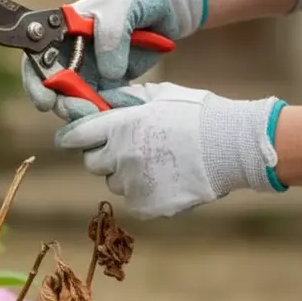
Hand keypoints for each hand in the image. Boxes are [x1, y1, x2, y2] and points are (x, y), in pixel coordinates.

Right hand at [24, 0, 206, 120]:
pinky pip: (101, 102)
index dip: (35, 80)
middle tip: (77, 111)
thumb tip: (108, 72)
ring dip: (84, 110)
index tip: (46, 99)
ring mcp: (89, 69)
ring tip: (101, 113)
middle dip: (61, 102)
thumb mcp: (123, 6)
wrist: (169, 7)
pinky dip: (107, 110)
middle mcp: (69, 52)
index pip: (37, 57)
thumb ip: (112, 35)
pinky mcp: (108, 82)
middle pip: (53, 85)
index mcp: (61, 30)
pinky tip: (119, 110)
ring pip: (76, 98)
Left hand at [54, 82, 287, 218]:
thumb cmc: (197, 114)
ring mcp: (132, 184)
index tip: (70, 139)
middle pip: (93, 163)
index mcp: (119, 127)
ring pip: (115, 183)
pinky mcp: (146, 206)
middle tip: (125, 149)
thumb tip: (102, 100)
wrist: (231, 146)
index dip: (71, 137)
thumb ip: (126, 99)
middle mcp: (119, 157)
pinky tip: (166, 180)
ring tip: (156, 163)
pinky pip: (134, 201)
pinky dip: (144, 193)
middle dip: (103, 156)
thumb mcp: (159, 95)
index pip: (76, 136)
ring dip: (126, 174)